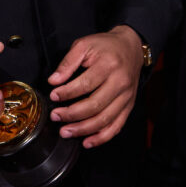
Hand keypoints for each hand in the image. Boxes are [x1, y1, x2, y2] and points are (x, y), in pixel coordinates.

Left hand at [46, 25, 142, 147]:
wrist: (131, 47)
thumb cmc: (106, 46)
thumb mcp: (84, 44)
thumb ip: (68, 62)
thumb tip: (54, 81)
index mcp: (108, 65)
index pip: (85, 84)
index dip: (67, 93)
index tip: (53, 96)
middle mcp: (120, 82)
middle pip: (95, 105)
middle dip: (72, 114)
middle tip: (56, 116)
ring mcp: (126, 96)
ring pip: (105, 119)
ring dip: (84, 129)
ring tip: (66, 132)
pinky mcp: (128, 105)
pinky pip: (117, 126)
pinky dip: (102, 137)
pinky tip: (87, 141)